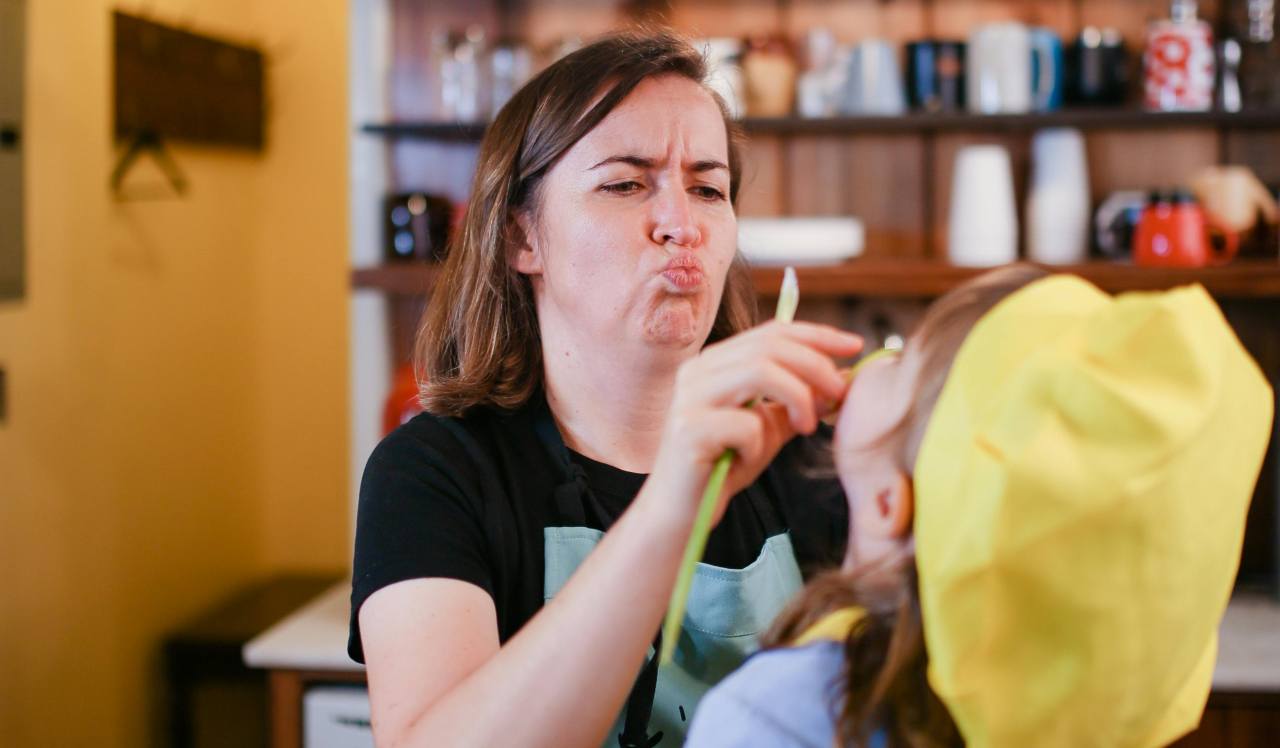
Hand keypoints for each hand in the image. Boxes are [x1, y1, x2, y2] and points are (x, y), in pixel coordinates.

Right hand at [645, 320, 862, 527]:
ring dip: (797, 397)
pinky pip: (745, 424)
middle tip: (840, 394)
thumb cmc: (724, 469)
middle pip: (769, 346)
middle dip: (816, 366)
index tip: (854, 346)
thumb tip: (842, 381)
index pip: (772, 332)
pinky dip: (759, 445)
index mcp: (715, 362)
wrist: (682, 514)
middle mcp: (697, 371)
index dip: (817, 335)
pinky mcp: (688, 430)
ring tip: (807, 428)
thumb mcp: (768, 429)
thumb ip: (797, 403)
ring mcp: (689, 398)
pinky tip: (747, 462)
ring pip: (759, 371)